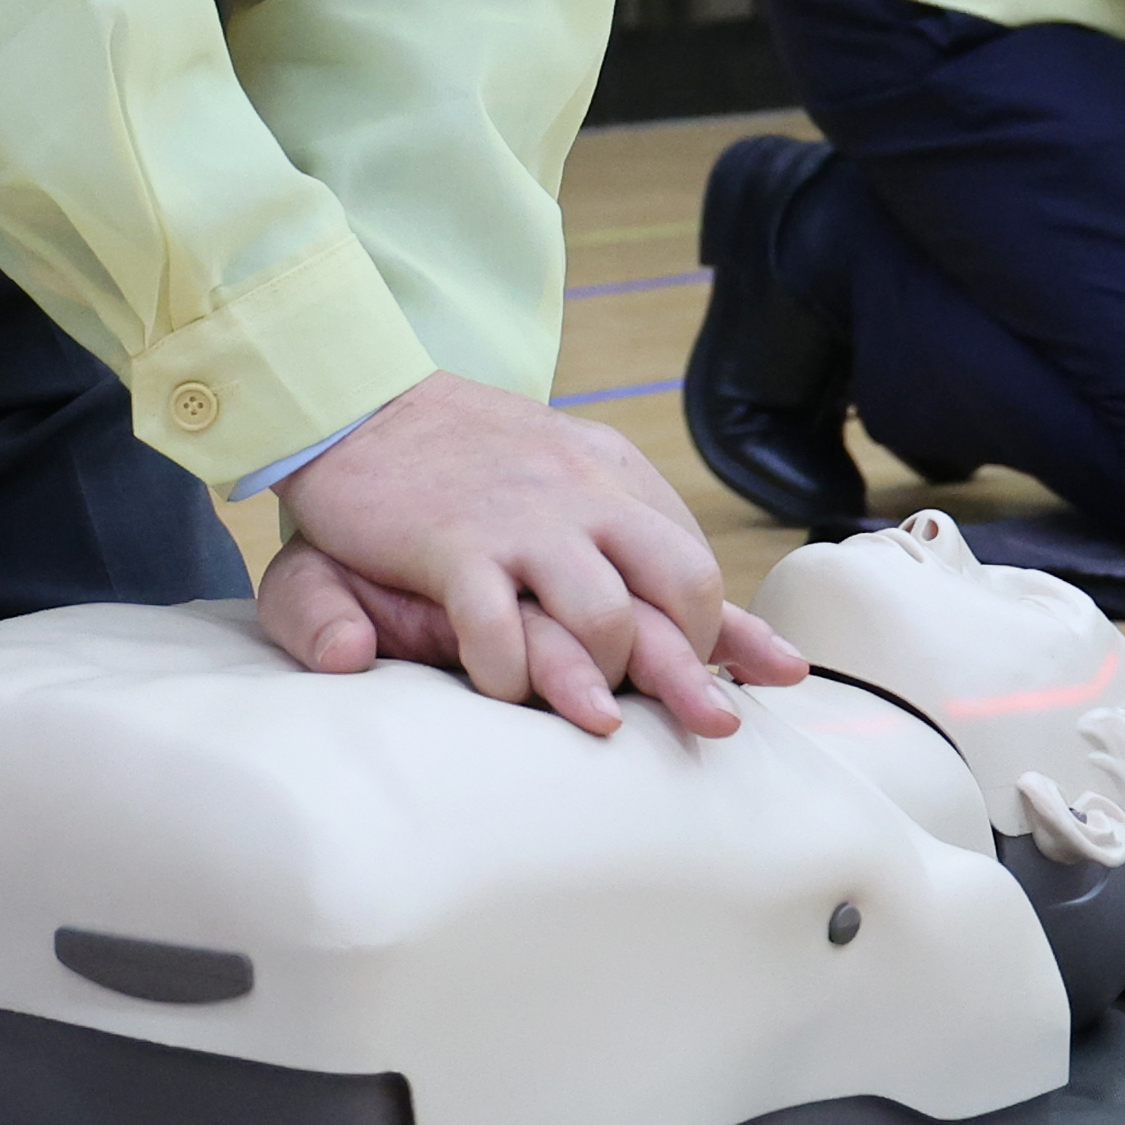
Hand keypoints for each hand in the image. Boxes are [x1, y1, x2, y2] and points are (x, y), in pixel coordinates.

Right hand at [260, 371, 800, 739]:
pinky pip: (501, 628)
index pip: (695, 561)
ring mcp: (523, 519)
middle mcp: (584, 495)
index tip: (766, 678)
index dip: (728, 631)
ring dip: (603, 681)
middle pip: (681, 585)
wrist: (358, 401)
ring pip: (605, 616)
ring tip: (595, 718)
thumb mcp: (562, 483)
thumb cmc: (463, 461)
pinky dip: (508, 676)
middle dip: (691, 666)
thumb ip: (637, 548)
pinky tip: (500, 688)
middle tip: (699, 724)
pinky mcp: (454, 543)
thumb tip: (734, 623)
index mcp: (612, 477)